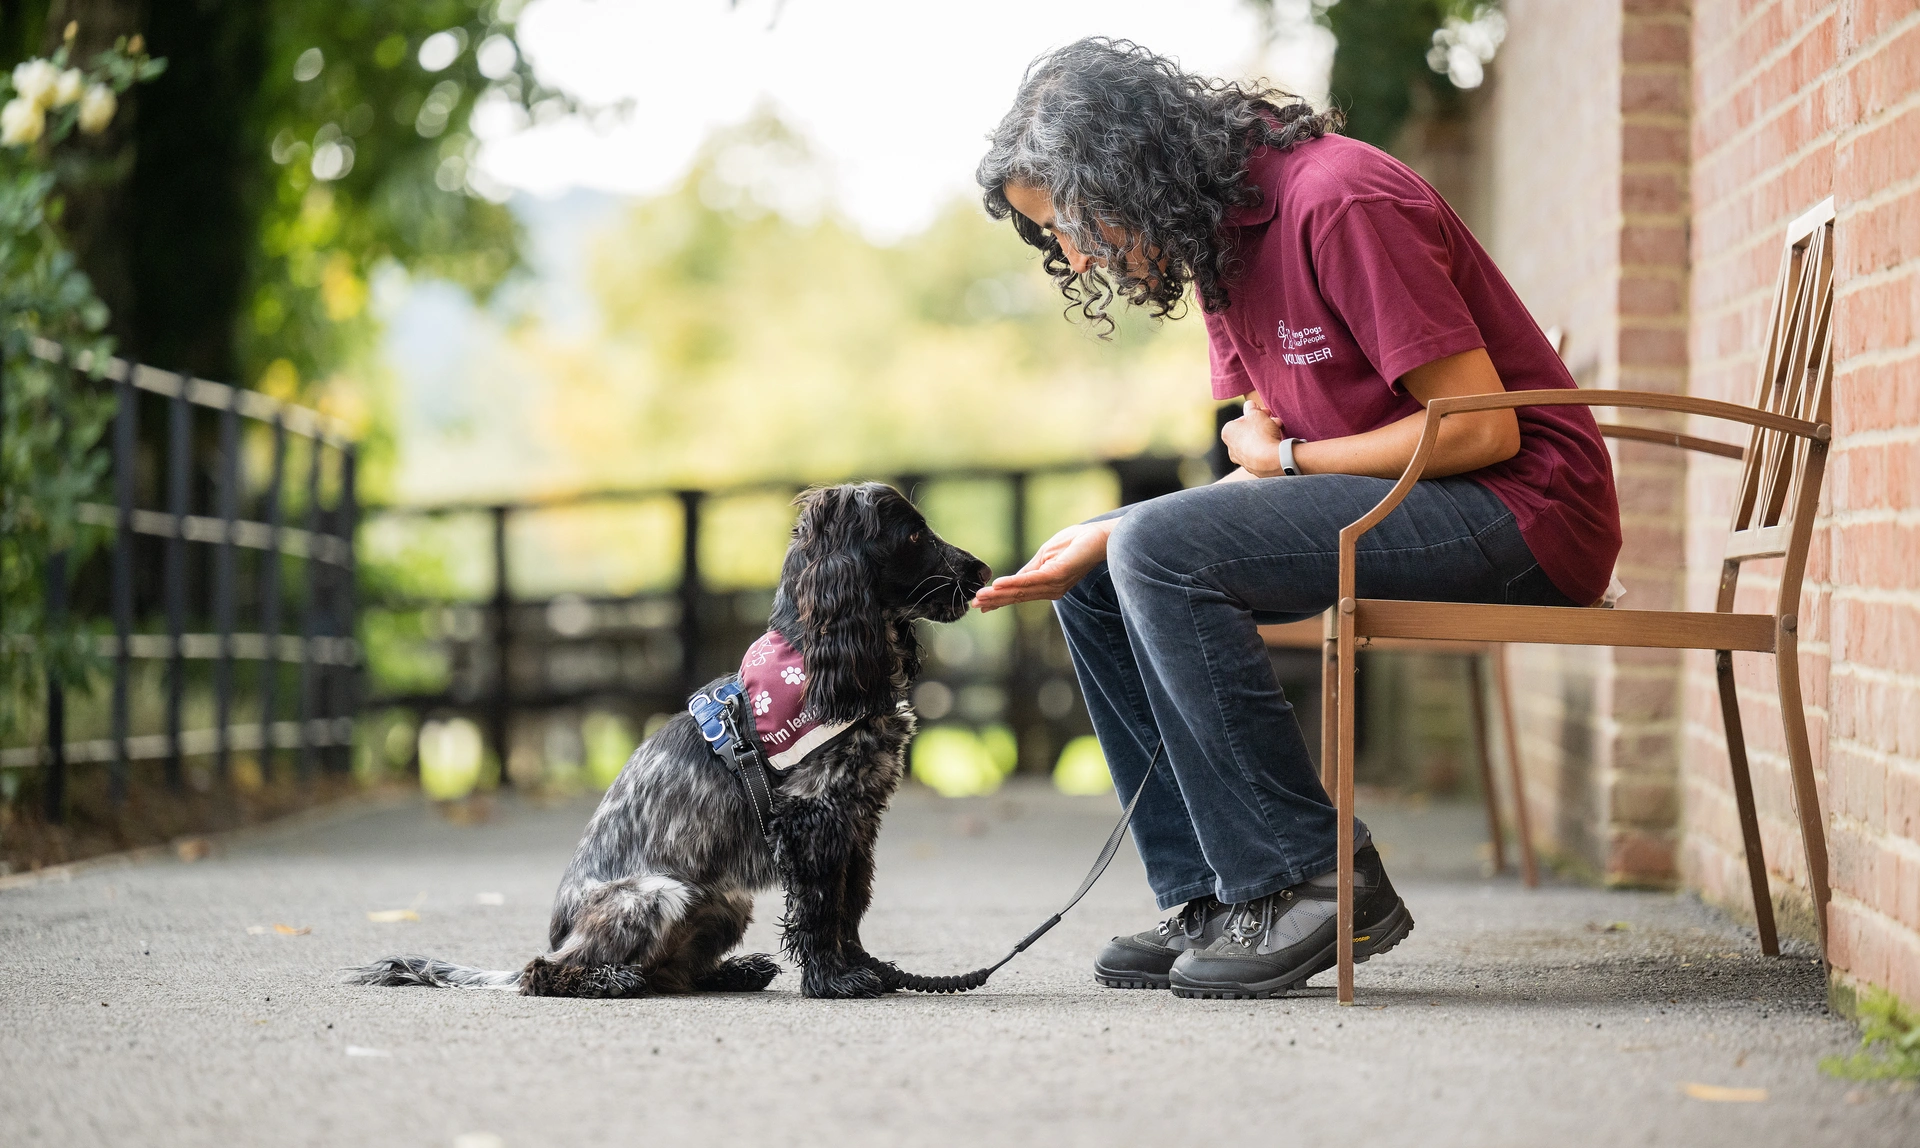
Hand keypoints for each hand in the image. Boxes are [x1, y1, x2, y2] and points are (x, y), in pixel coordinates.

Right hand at [970, 520, 1115, 610]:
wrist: (1099, 537)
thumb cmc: (1076, 544)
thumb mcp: (1046, 556)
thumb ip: (1030, 570)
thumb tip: (1011, 580)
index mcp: (1047, 586)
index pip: (1019, 594)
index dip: (999, 600)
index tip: (980, 606)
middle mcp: (1050, 590)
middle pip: (1018, 597)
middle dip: (995, 601)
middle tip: (974, 605)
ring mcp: (1054, 584)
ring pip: (1021, 591)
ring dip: (998, 594)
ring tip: (980, 596)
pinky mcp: (1057, 575)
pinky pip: (1031, 581)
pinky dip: (1013, 583)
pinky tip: (998, 584)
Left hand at [1221, 396, 1286, 476]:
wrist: (1271, 460)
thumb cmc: (1261, 434)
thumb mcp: (1256, 413)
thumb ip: (1252, 408)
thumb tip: (1249, 405)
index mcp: (1227, 432)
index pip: (1241, 419)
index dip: (1255, 414)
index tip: (1266, 412)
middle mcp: (1231, 448)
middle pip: (1249, 431)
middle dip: (1263, 424)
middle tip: (1274, 420)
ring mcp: (1242, 460)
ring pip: (1256, 443)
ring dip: (1267, 434)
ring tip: (1279, 429)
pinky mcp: (1254, 469)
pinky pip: (1262, 454)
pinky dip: (1268, 448)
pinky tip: (1278, 443)